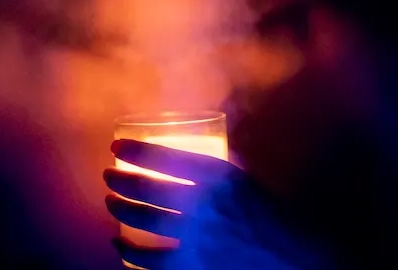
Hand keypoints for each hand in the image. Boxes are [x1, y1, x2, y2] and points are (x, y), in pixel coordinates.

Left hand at [104, 139, 334, 269]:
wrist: (292, 256)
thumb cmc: (267, 212)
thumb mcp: (242, 176)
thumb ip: (213, 161)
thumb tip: (185, 142)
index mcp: (217, 174)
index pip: (165, 156)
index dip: (135, 150)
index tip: (116, 146)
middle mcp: (204, 203)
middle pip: (147, 188)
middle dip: (119, 180)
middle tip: (107, 176)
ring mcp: (197, 238)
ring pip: (145, 220)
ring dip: (120, 209)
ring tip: (110, 201)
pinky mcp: (194, 268)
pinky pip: (152, 262)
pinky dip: (130, 253)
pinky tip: (119, 243)